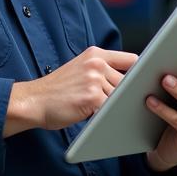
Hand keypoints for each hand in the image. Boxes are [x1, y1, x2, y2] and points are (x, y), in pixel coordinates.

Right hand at [4, 47, 137, 135]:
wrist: (33, 101)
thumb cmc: (57, 90)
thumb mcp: (80, 69)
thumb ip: (102, 71)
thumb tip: (130, 82)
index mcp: (95, 54)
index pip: (132, 60)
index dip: (139, 75)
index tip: (143, 85)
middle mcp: (96, 63)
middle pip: (128, 82)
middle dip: (125, 97)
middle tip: (123, 107)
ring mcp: (94, 79)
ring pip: (120, 98)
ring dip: (115, 108)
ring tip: (106, 114)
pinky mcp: (92, 98)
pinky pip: (111, 110)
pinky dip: (110, 117)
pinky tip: (102, 121)